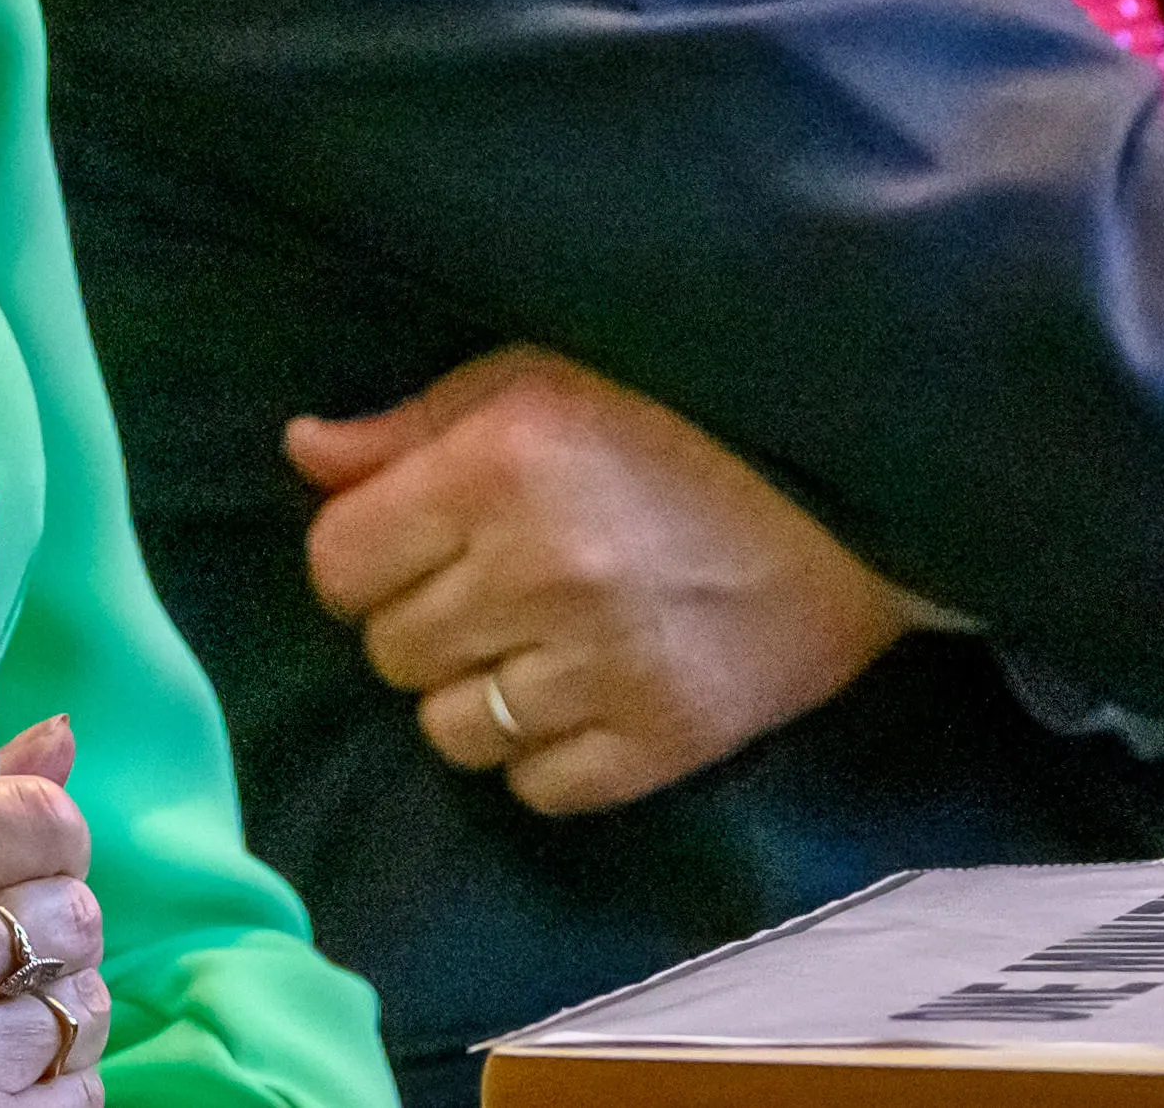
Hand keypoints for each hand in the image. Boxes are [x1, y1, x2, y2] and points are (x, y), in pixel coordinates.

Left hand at [289, 348, 925, 817]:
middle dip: (420, 621)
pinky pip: (539, 789)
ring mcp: (603, 668)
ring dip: (476, 694)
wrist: (860, 488)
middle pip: (390, 651)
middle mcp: (537, 573)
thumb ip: (410, 425)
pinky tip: (581, 694)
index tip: (405, 546)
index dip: (359, 559)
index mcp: (495, 469)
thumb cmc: (683, 412)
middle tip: (483, 588)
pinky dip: (545, 753)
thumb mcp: (537, 374)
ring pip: (452, 731)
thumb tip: (302, 453)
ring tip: (532, 645)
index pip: (339, 565)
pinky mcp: (665, 740)